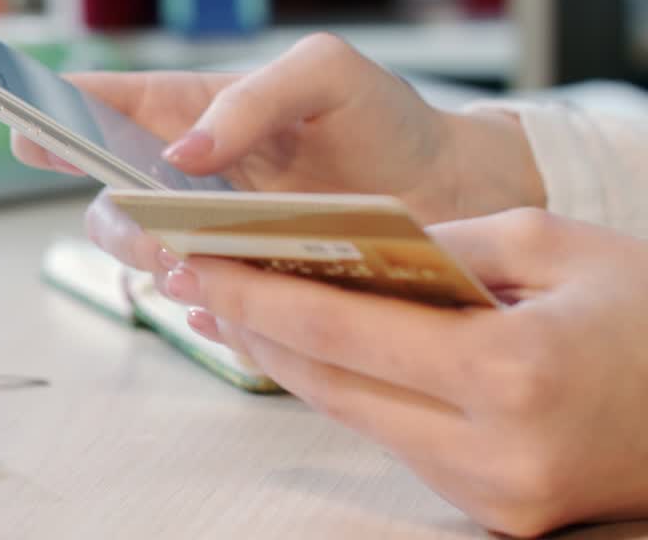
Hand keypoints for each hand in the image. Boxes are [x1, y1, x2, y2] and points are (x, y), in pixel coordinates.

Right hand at [12, 35, 545, 272]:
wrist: (451, 191)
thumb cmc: (381, 118)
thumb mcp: (325, 73)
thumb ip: (251, 97)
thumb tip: (180, 150)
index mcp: (193, 110)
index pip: (104, 106)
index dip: (53, 114)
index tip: (23, 126)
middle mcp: (189, 176)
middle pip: (108, 199)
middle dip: (111, 215)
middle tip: (148, 224)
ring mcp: (213, 233)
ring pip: (146, 258)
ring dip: (153, 264)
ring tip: (189, 262)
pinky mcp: (246, 282)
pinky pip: (201, 306)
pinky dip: (202, 311)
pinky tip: (221, 308)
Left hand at [158, 209, 647, 536]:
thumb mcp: (558, 244)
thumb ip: (447, 241)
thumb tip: (350, 242)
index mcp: (512, 370)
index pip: (344, 330)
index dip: (260, 294)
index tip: (201, 261)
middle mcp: (493, 449)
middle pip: (330, 383)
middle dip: (253, 327)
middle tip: (196, 280)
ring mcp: (490, 493)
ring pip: (353, 417)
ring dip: (290, 361)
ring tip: (237, 309)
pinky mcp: (491, 513)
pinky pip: (394, 440)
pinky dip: (349, 391)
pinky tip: (315, 351)